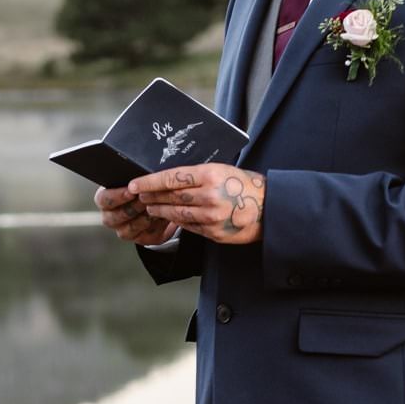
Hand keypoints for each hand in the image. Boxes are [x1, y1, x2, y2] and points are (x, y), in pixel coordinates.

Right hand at [94, 184, 180, 246]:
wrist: (161, 203)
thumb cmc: (144, 187)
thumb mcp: (139, 180)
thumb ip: (136, 180)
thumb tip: (140, 179)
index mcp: (105, 198)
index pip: (103, 199)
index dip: (116, 196)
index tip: (131, 191)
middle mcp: (110, 216)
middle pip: (112, 217)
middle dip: (131, 208)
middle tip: (145, 200)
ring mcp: (122, 229)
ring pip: (128, 228)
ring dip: (142, 217)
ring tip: (155, 207)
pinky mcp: (137, 238)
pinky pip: (142, 235)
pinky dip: (152, 226)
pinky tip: (159, 216)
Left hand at [127, 164, 265, 244]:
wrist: (269, 209)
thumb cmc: (245, 185)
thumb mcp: (223, 170)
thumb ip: (198, 174)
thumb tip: (170, 176)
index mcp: (211, 175)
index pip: (171, 178)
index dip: (149, 181)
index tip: (135, 183)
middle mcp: (209, 196)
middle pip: (170, 196)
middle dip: (151, 196)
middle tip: (139, 195)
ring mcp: (211, 217)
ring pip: (176, 213)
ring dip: (159, 210)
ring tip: (150, 206)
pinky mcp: (213, 233)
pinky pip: (188, 226)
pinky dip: (176, 221)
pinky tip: (169, 217)